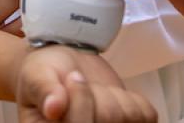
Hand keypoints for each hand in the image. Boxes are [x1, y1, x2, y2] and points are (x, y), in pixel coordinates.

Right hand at [13, 45, 154, 122]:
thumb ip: (44, 89)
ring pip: (128, 116)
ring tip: (95, 91)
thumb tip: (54, 107)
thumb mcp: (36, 75)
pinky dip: (132, 99)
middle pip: (108, 118)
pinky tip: (112, 97)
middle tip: (80, 82)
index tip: (72, 77)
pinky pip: (147, 115)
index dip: (80, 102)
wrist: (65, 67)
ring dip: (113, 95)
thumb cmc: (45, 73)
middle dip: (96, 93)